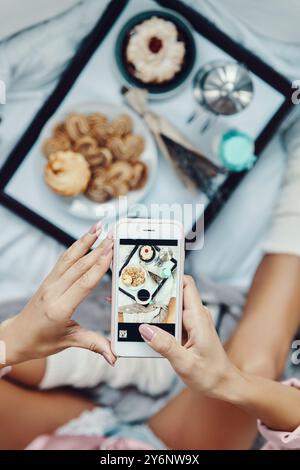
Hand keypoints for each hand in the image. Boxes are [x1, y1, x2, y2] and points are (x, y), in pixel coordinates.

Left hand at [0, 223, 115, 365]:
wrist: (16, 337)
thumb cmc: (39, 341)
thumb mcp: (68, 342)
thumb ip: (94, 344)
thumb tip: (113, 355)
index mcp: (60, 308)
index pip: (84, 283)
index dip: (99, 266)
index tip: (110, 251)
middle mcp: (54, 291)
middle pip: (79, 266)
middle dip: (97, 249)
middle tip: (112, 235)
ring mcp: (50, 283)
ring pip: (70, 258)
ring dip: (85, 241)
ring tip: (99, 227)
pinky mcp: (49, 280)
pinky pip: (64, 260)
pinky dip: (76, 247)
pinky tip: (85, 239)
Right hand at [139, 276, 237, 396]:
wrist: (224, 385)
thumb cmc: (211, 375)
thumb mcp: (185, 363)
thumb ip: (165, 346)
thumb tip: (145, 329)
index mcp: (197, 317)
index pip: (185, 284)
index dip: (170, 275)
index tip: (151, 273)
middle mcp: (195, 315)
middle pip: (172, 294)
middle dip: (153, 293)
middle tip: (132, 295)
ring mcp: (190, 322)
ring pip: (169, 307)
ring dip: (152, 309)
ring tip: (133, 310)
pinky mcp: (186, 330)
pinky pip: (169, 319)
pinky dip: (156, 321)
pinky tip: (143, 327)